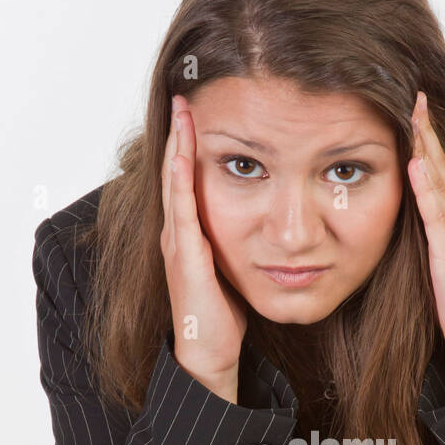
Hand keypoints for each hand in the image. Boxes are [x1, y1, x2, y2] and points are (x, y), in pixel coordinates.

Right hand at [160, 96, 247, 398]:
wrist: (209, 354)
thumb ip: (243, 242)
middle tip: (185, 91)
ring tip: (182, 106)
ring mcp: (177, 241)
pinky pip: (181, 205)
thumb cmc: (224, 316)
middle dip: (180, 130)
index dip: (192, 142)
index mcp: (191, 232)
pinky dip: (180, 175)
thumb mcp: (236, 267)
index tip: (199, 107)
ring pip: (174, 180)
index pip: (189, 176)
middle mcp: (178, 231)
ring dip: (177, 142)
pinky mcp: (184, 254)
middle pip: (176, 168)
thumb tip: (270, 223)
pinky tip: (184, 151)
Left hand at [407, 91, 444, 390]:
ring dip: (428, 148)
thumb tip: (416, 218)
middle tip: (415, 95)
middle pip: (443, 168)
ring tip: (414, 115)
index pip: (442, 174)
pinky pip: (439, 217)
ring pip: (442, 183)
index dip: (428, 141)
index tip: (414, 111)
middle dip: (428, 131)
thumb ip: (435, 238)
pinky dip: (428, 188)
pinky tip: (417, 165)